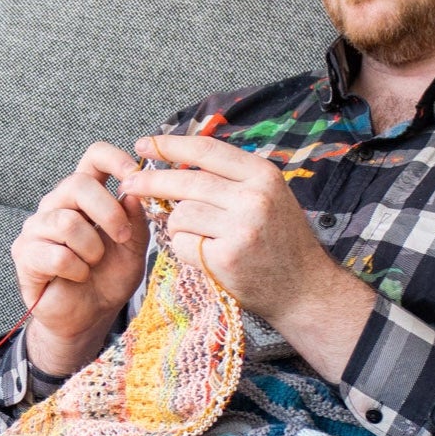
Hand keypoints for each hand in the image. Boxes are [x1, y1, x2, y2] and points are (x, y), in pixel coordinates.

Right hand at [11, 141, 149, 373]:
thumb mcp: (133, 250)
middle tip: (122, 238)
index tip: (134, 174)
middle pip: (77, 184)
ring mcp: (37, 228)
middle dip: (108, 212)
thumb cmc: (108, 279)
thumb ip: (135, 221)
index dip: (114, 159)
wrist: (87, 317)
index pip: (93, 157)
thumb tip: (133, 191)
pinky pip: (56, 255)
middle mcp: (57, 204)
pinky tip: (78, 277)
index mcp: (85, 196)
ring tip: (94, 264)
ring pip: (67, 222)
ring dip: (92, 249)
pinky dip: (77, 270)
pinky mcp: (25, 254)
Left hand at [117, 132, 376, 382]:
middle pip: (185, 181)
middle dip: (151, 181)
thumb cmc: (282, 243)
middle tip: (129, 183)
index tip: (144, 144)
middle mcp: (253, 197)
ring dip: (177, 226)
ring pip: (180, 215)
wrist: (305, 291)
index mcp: (263, 175)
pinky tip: (203, 256)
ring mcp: (240, 228)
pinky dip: (183, 250)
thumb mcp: (269, 197)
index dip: (170, 145)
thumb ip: (232, 179)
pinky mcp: (225, 258)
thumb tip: (178, 162)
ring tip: (199, 238)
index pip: (206, 150)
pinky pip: (181, 245)